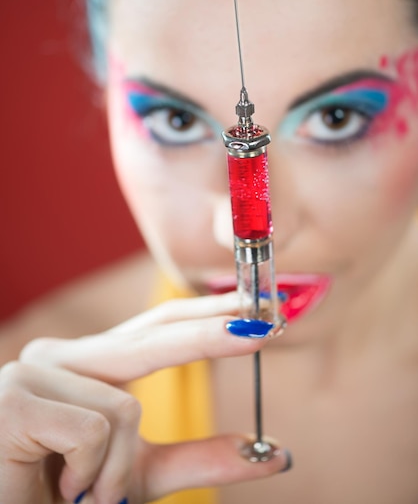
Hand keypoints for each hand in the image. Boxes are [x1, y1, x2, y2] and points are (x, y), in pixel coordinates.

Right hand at [0, 294, 288, 502]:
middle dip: (211, 335)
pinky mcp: (17, 399)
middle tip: (269, 327)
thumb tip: (274, 451)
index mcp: (86, 365)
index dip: (207, 317)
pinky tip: (59, 489)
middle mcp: (58, 357)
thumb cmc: (65, 498)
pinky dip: (90, 476)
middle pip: (152, 338)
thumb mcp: (142, 474)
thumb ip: (202, 457)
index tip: (256, 310)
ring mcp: (33, 372)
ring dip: (118, 472)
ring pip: (127, 409)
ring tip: (84, 498)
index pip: (156, 327)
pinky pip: (95, 432)